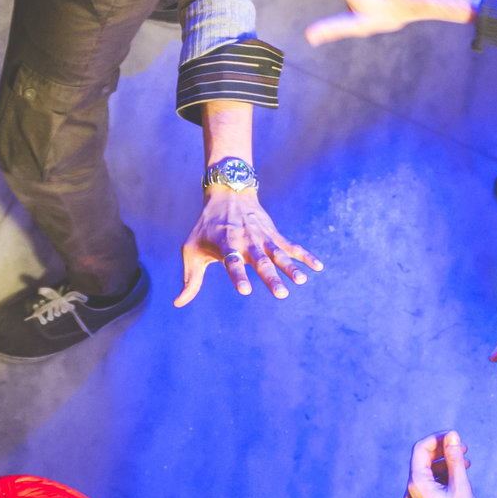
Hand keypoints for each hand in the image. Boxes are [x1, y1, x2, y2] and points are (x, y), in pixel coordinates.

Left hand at [177, 182, 320, 303]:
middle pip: (260, 261)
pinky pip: (291, 246)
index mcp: (225, 244)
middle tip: (282, 294)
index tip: (245, 290)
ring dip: (291, 267)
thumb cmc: (205, 227)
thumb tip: (178, 304)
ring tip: (302, 281)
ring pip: (278, 254)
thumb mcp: (191, 249)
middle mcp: (246, 240)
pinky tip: (318, 267)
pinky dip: (305, 255)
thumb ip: (190, 279)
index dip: (238, 275)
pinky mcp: (273, 235)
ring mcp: (262, 237)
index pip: (232, 262)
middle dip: (271, 277)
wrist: (227, 193)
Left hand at [406, 431, 475, 497]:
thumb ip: (455, 459)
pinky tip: (457, 477)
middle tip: (463, 448)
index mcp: (417, 483)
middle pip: (423, 459)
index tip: (455, 437)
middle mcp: (412, 490)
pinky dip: (443, 477)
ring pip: (427, 472)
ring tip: (465, 463)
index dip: (437, 438)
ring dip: (445, 463)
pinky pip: (430, 484)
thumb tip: (452, 435)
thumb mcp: (460, 487)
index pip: (420, 448)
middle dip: (443, 450)